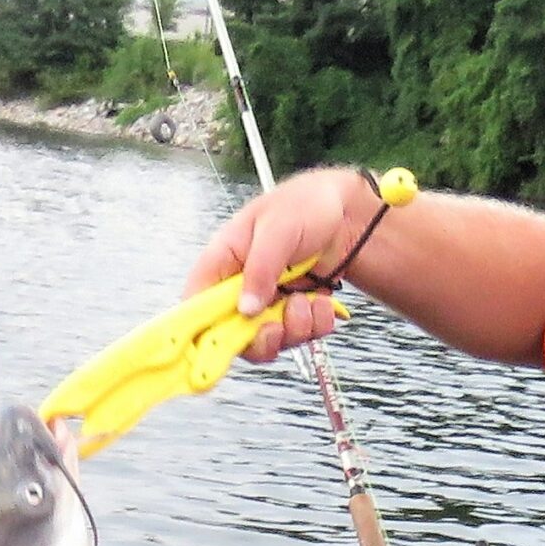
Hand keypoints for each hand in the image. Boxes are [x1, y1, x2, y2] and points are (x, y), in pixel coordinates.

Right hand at [182, 168, 379, 363]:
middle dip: (261, 337)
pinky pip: (298, 335)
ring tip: (309, 301)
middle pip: (232, 334)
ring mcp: (267, 301)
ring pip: (268, 339)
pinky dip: (315, 326)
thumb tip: (245, 309)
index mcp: (223, 261)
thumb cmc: (305, 205)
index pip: (195, 303)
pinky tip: (322, 302)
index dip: (203, 329)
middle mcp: (239, 286)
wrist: (348, 213)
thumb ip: (260, 268)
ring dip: (294, 329)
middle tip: (280, 324)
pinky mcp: (292, 311)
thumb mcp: (279, 229)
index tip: (230, 340)